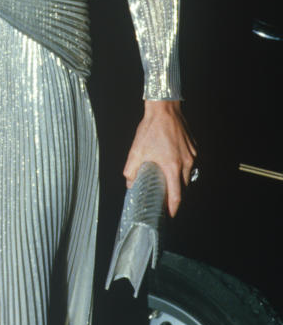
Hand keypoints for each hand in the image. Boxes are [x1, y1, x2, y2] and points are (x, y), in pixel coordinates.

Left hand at [123, 99, 196, 217]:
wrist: (164, 109)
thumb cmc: (150, 128)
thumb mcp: (136, 150)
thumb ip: (131, 170)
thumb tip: (130, 184)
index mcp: (172, 166)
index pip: (177, 195)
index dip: (173, 208)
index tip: (169, 215)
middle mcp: (186, 163)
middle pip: (184, 188)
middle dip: (176, 198)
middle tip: (166, 202)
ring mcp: (192, 155)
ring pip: (188, 176)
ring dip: (180, 183)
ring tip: (169, 185)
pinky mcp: (194, 149)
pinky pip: (190, 165)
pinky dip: (183, 170)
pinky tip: (173, 167)